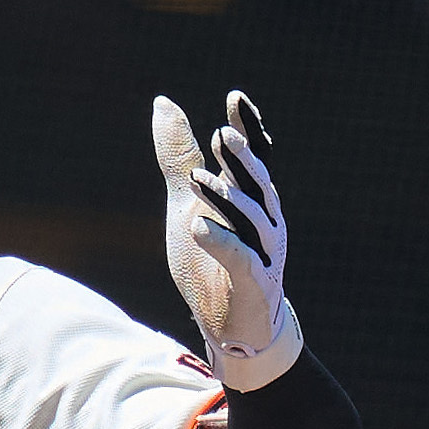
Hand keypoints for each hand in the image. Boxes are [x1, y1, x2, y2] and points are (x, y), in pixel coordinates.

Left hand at [149, 88, 299, 391]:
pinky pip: (242, 261)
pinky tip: (198, 228)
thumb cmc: (212, 263)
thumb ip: (180, 157)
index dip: (249, 131)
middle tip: (222, 136)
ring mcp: (264, 255)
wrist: (232, 329)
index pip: (254, 160)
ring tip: (198, 179)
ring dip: (227, 198)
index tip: (235, 100)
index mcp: (251, 202)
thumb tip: (164, 102)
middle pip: (257, 185)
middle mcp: (265, 223)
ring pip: (252, 221)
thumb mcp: (187, 203)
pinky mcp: (254, 286)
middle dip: (241, 161)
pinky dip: (221, 243)